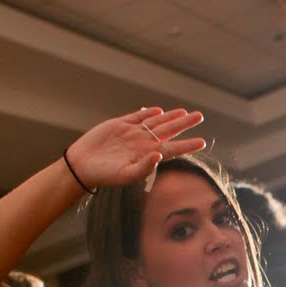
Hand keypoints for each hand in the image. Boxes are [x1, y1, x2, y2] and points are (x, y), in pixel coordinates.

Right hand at [62, 107, 206, 191]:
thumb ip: (144, 167)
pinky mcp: (119, 125)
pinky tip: (158, 110)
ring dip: (170, 116)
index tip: (203, 141)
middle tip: (200, 115)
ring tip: (184, 112)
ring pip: (156, 122)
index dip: (187, 144)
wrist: (82, 165)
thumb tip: (159, 155)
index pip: (173, 148)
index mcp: (148, 155)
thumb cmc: (104, 175)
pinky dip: (147, 112)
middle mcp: (143, 143)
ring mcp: (132, 133)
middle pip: (168, 131)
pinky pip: (137, 117)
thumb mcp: (126, 175)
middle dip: (184, 123)